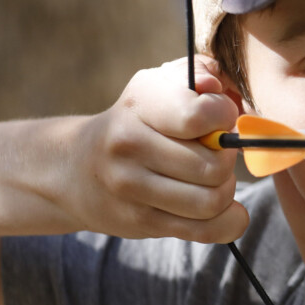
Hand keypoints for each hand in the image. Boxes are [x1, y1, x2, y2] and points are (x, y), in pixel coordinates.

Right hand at [66, 56, 247, 242]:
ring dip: (227, 190)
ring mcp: (131, 188)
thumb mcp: (159, 86)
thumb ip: (199, 74)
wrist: (74, 169)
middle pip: (215, 166)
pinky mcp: (140, 222)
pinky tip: (226, 209)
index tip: (219, 119)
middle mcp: (129, 145)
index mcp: (140, 104)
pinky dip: (229, 222)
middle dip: (228, 160)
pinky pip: (207, 231)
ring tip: (213, 179)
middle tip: (216, 154)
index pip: (200, 116)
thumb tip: (220, 86)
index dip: (225, 117)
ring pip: (213, 201)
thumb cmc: (137, 121)